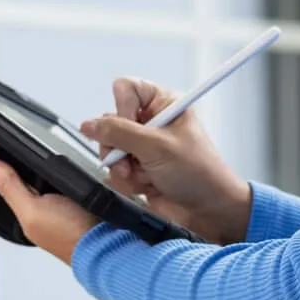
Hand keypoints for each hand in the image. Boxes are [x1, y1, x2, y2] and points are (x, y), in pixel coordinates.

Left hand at [0, 115, 100, 264]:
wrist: (109, 244)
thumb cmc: (73, 237)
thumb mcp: (34, 212)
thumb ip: (9, 187)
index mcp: (20, 198)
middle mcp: (34, 191)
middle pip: (9, 156)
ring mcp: (53, 186)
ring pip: (31, 156)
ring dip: (16, 139)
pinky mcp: (72, 181)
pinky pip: (53, 159)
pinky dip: (45, 147)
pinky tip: (35, 137)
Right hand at [79, 78, 253, 244]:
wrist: (210, 210)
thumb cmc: (200, 172)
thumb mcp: (157, 146)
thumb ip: (119, 133)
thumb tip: (89, 125)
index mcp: (164, 104)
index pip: (126, 89)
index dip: (121, 108)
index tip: (128, 130)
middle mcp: (153, 122)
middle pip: (111, 123)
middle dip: (119, 148)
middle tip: (130, 161)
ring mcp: (145, 147)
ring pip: (111, 150)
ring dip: (125, 168)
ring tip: (145, 177)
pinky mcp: (140, 169)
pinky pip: (118, 171)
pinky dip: (131, 182)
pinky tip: (149, 186)